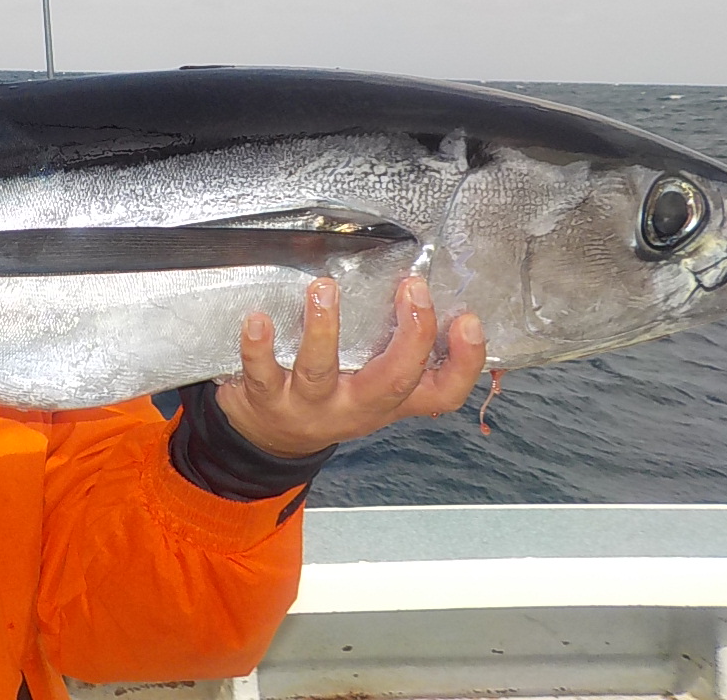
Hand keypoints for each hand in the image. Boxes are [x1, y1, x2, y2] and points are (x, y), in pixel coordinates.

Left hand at [215, 276, 485, 456]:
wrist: (268, 438)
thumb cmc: (329, 397)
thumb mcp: (372, 385)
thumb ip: (401, 350)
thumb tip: (439, 294)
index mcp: (387, 400)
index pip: (441, 394)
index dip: (463, 364)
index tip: (468, 320)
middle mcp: (353, 406)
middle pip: (391, 382)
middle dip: (410, 337)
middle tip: (413, 288)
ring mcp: (308, 404)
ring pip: (320, 370)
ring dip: (324, 328)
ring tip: (324, 287)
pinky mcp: (264, 398)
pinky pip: (262, 374)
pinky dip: (258, 347)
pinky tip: (258, 320)